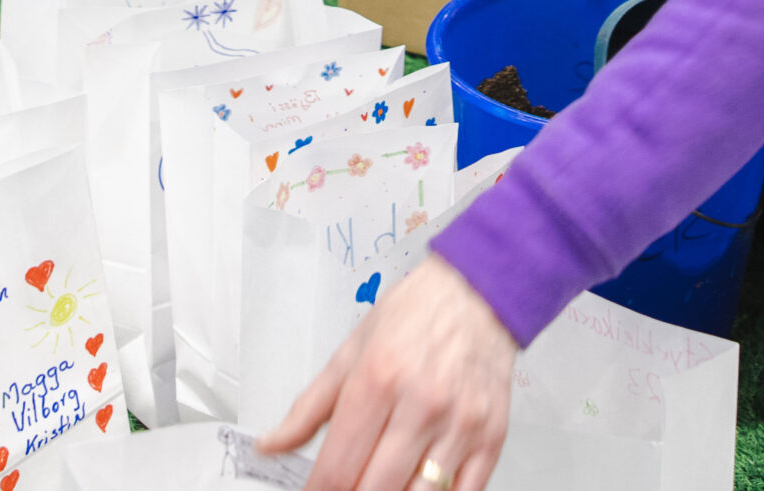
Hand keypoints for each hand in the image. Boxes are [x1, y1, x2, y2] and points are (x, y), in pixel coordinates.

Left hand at [259, 256, 516, 490]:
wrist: (478, 291)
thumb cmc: (415, 317)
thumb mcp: (350, 352)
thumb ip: (308, 408)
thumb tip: (271, 445)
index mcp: (378, 380)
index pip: (337, 468)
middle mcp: (421, 404)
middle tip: (344, 486)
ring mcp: (460, 424)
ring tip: (378, 480)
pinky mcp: (492, 437)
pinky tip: (416, 485)